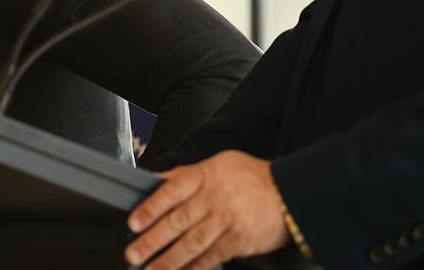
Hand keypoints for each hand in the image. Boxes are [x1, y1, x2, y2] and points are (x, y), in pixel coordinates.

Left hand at [125, 150, 290, 268]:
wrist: (290, 192)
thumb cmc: (251, 178)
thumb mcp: (219, 164)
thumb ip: (187, 175)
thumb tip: (158, 182)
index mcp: (206, 175)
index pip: (171, 191)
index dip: (151, 208)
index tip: (134, 222)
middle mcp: (214, 198)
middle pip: (178, 221)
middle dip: (153, 239)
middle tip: (134, 253)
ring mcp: (226, 220)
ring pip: (192, 243)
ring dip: (169, 260)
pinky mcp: (238, 241)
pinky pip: (212, 257)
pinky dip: (195, 268)